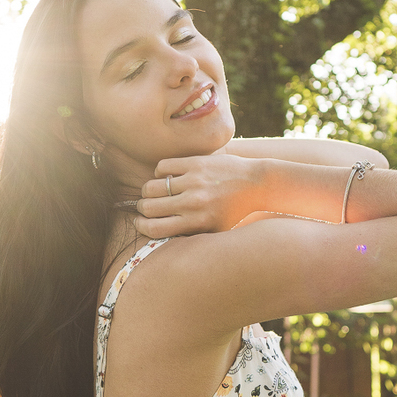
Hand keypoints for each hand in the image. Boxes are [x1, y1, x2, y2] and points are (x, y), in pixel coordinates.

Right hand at [133, 152, 262, 237]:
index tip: (141, 222)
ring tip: (154, 191)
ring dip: (148, 190)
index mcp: (197, 223)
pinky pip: (162, 167)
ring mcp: (194, 181)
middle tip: (146, 206)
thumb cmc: (233, 211)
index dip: (141, 226)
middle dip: (142, 207)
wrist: (256, 183)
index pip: (154, 229)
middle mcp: (193, 203)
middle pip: (148, 207)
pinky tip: (167, 176)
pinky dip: (159, 172)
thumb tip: (157, 234)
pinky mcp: (195, 163)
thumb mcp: (215, 230)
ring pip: (151, 186)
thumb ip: (189, 234)